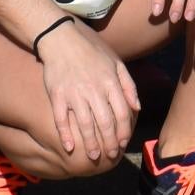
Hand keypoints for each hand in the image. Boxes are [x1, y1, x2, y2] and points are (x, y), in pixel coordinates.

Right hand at [32, 18, 138, 163]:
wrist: (61, 38)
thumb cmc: (91, 50)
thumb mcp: (116, 62)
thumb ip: (128, 84)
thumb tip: (137, 107)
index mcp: (110, 82)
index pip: (122, 112)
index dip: (124, 131)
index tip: (124, 142)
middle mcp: (94, 89)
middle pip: (105, 122)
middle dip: (110, 142)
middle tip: (111, 155)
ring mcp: (74, 93)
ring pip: (85, 124)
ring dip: (90, 143)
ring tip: (94, 156)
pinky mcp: (57, 95)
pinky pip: (61, 119)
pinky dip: (65, 135)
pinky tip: (70, 148)